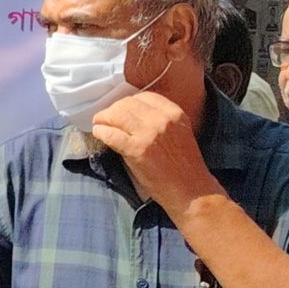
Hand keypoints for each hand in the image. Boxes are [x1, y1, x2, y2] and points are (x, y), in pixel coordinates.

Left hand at [89, 91, 223, 214]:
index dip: (128, 102)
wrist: (190, 190)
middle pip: (128, 104)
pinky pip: (111, 134)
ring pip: (117, 115)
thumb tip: (131, 115)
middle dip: (113, 109)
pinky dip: (101, 132)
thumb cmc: (183, 166)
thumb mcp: (177, 133)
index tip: (120, 109)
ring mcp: (149, 133)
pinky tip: (98, 134)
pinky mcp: (136, 149)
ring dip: (103, 118)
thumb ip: (160, 121)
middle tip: (104, 117)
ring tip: (98, 124)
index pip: (144, 97)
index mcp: (175, 113)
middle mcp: (162, 119)